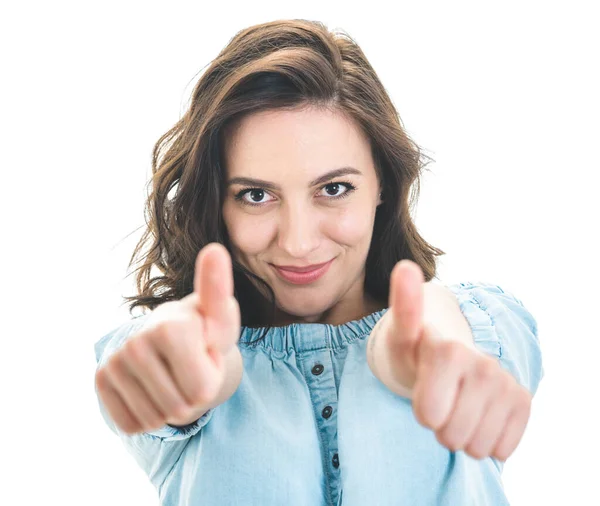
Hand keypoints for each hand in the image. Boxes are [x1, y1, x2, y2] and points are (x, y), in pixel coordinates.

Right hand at [95, 242, 241, 433]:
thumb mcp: (221, 317)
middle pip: (180, 409)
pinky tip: (153, 388)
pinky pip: (132, 424)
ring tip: (174, 374)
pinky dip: (149, 416)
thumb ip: (219, 290)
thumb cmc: (204, 329)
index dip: (212, 379)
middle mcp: (135, 343)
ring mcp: (113, 362)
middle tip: (191, 366)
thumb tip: (215, 249)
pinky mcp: (101, 379)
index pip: (202, 391)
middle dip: (193, 396)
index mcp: (170, 328)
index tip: (206, 354)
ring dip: (172, 407)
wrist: (171, 336)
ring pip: (156, 420)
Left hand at [369, 260, 532, 460]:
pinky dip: (484, 440)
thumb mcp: (397, 336)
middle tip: (434, 400)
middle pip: (451, 436)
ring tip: (452, 406)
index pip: (429, 413)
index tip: (422, 389)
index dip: (423, 412)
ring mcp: (506, 382)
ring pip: (476, 446)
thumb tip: (405, 266)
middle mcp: (483, 364)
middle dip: (437, 426)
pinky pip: (502, 447)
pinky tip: (475, 414)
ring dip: (459, 435)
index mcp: (449, 350)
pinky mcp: (522, 400)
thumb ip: (403, 309)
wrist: (440, 356)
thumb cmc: (412, 351)